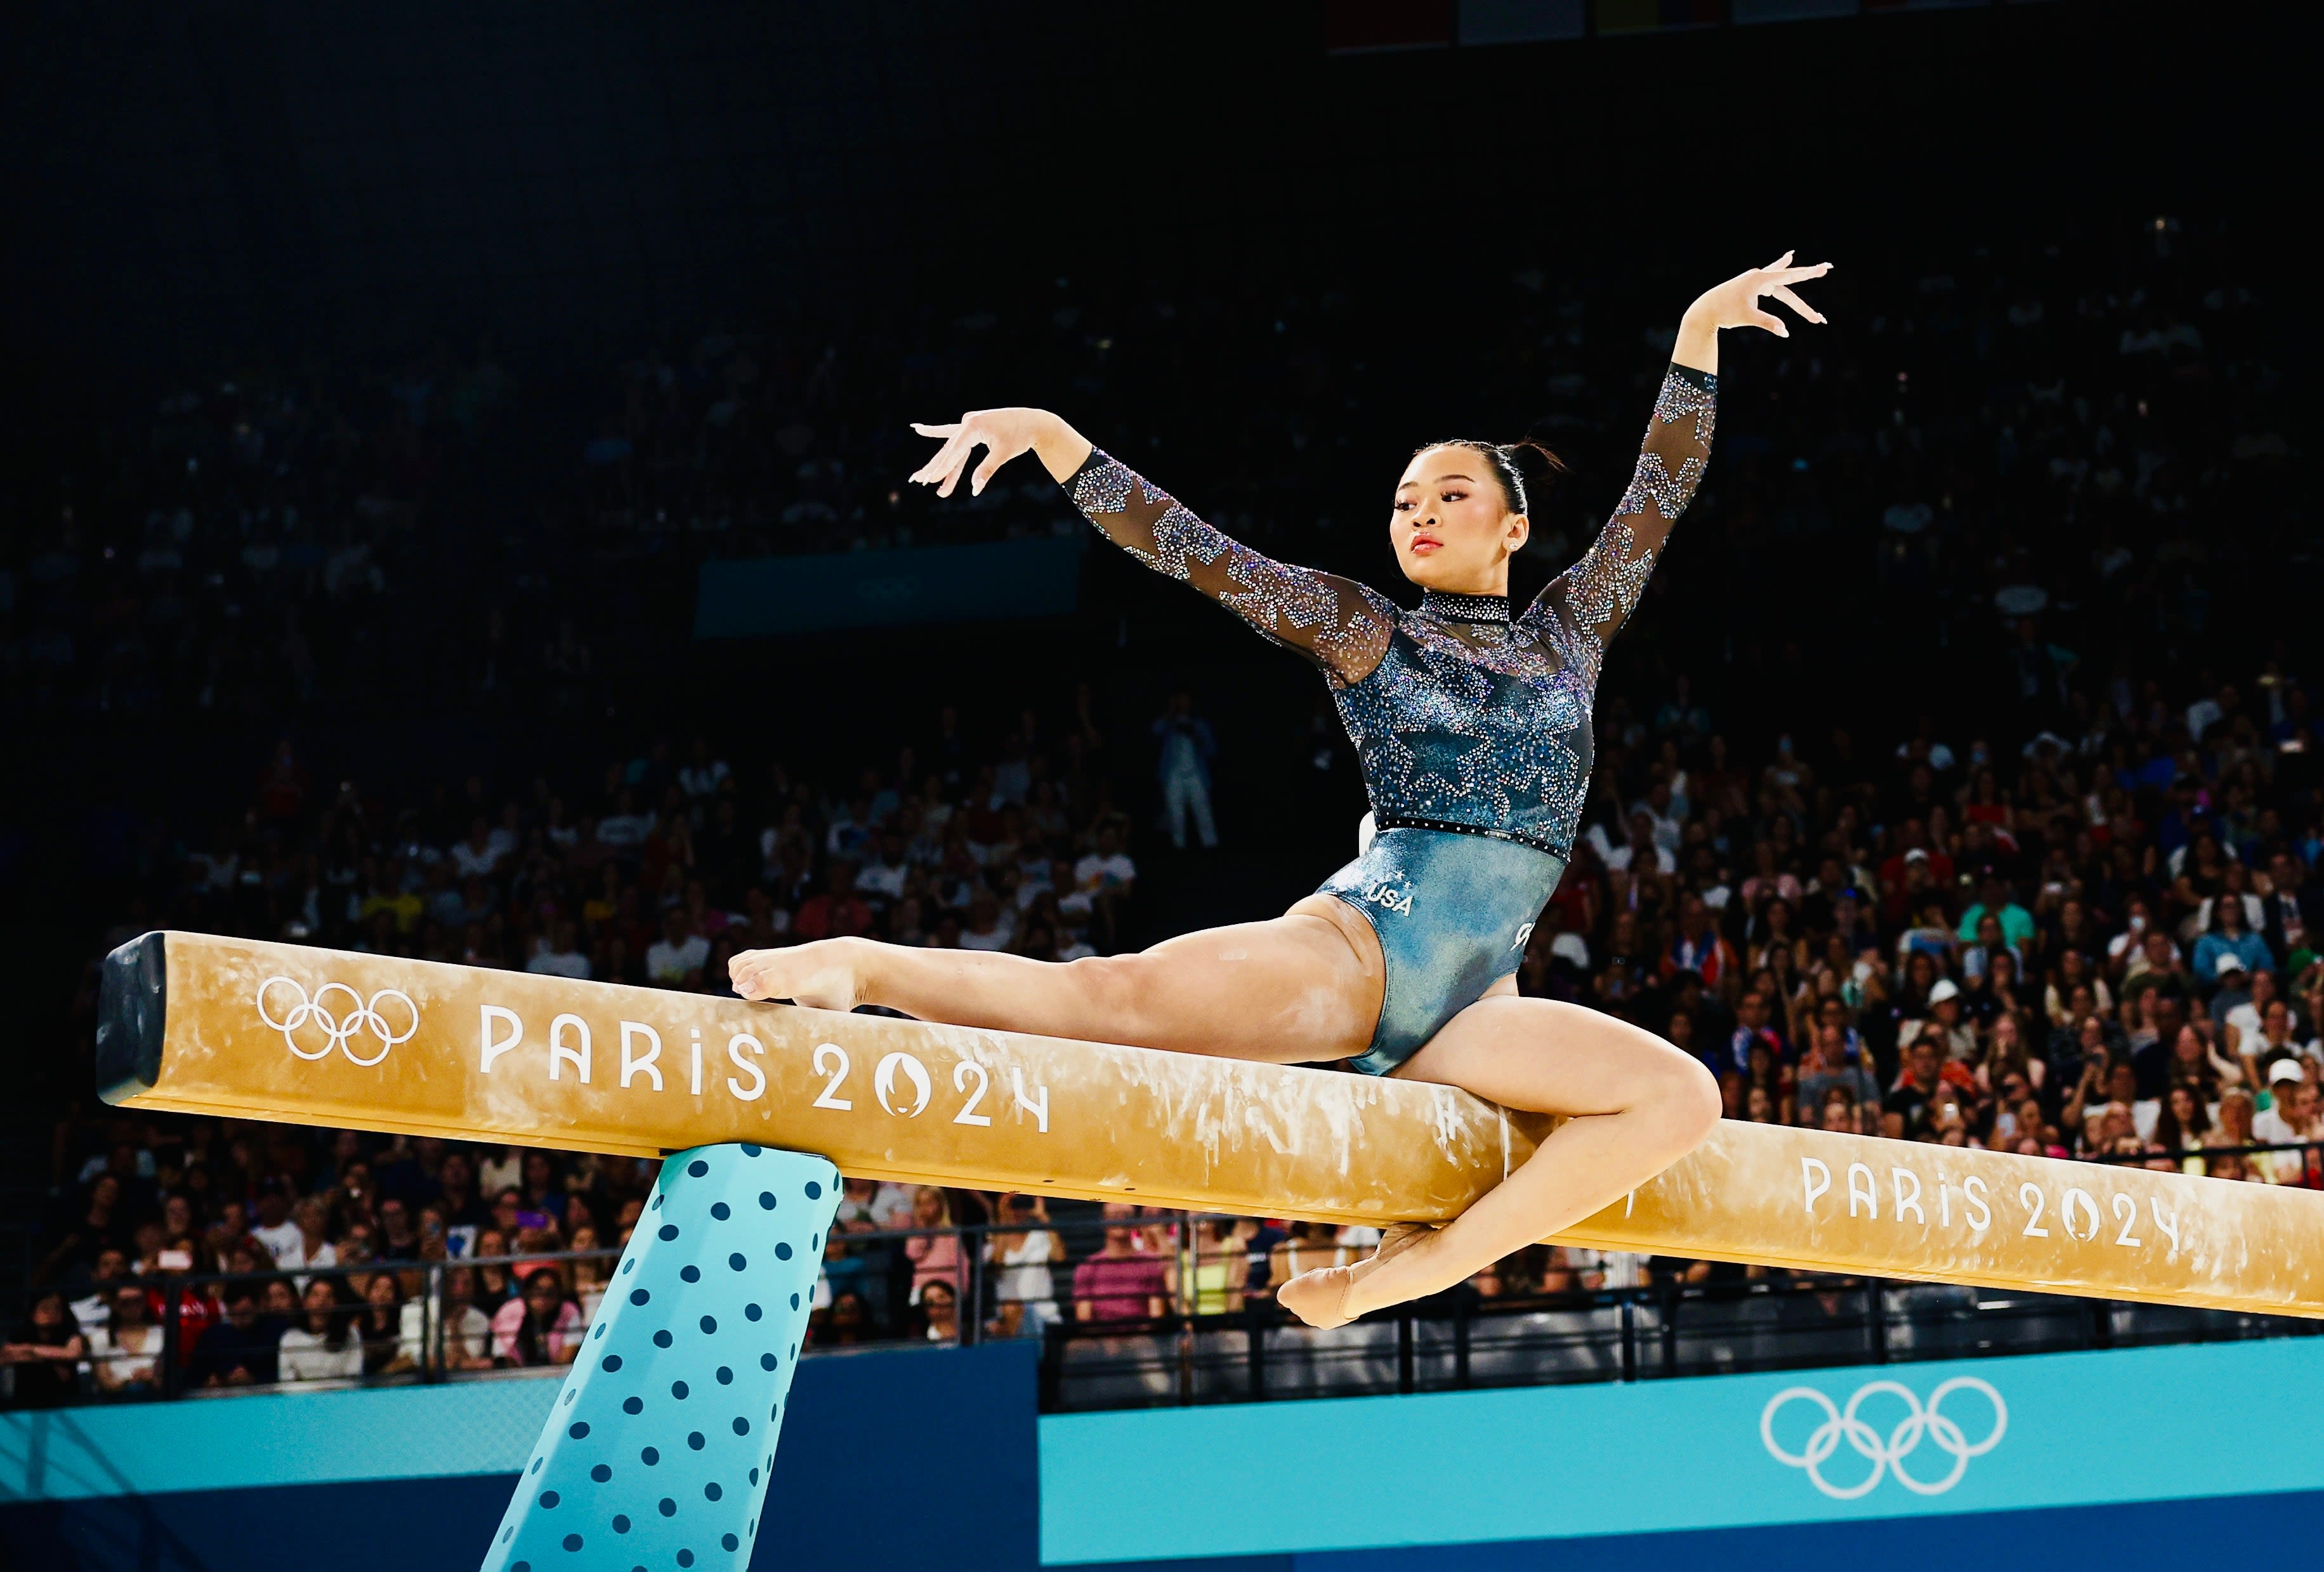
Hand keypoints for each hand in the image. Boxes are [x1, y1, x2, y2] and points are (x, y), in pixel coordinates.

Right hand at [909, 408, 1072, 496]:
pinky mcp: (972, 426)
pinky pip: (952, 433)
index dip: (943, 468)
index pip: (954, 451)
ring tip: (919, 477)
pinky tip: (919, 429)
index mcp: (973, 425)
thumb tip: (975, 489)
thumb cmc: (1020, 437)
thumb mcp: (1003, 454)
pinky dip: (936, 433)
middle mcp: (967, 422)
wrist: (1033, 422)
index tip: (930, 480)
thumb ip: (986, 470)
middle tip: (917, 481)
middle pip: (948, 450)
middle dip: (935, 468)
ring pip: (951, 448)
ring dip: (940, 464)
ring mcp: (968, 423)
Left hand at [1684, 252, 1832, 339]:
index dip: (1809, 273)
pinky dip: (1779, 268)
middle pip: (1788, 280)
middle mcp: (1758, 276)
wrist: (1704, 310)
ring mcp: (1754, 280)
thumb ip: (1768, 323)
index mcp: (1760, 279)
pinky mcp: (1750, 286)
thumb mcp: (1748, 317)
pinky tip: (1785, 259)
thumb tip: (1785, 331)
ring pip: (1779, 278)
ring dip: (1793, 270)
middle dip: (1807, 275)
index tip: (1825, 268)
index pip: (1790, 276)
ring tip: (1798, 254)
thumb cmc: (1725, 313)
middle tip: (1827, 268)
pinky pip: (1770, 277)